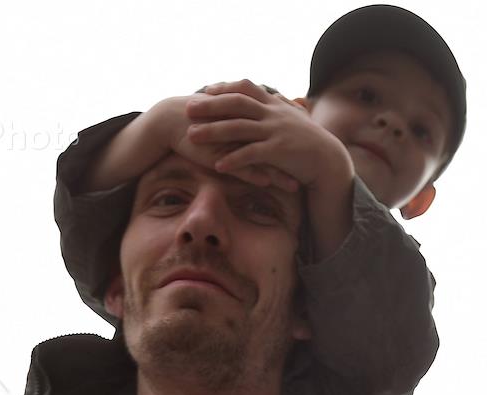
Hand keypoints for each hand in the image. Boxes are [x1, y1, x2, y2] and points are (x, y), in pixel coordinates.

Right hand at [145, 94, 298, 190]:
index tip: (310, 155)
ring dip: (279, 174)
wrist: (174, 119)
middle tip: (312, 171)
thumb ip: (242, 122)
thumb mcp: (226, 118)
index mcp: (249, 116)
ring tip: (295, 187)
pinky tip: (268, 186)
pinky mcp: (220, 152)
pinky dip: (255, 175)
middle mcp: (245, 126)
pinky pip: (241, 166)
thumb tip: (257, 127)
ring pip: (262, 159)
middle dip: (294, 160)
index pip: (278, 131)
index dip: (294, 144)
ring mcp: (233, 140)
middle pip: (276, 145)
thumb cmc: (201, 119)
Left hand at [186, 80, 350, 193]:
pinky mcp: (279, 152)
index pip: (246, 88)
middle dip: (211, 106)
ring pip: (239, 128)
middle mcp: (273, 114)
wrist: (328, 160)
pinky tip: (218, 165)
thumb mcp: (292, 119)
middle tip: (188, 108)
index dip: (225, 88)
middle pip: (236, 104)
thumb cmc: (308, 142)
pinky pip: (252, 154)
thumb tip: (270, 98)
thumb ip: (278, 108)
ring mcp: (275, 131)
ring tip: (192, 137)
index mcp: (274, 104)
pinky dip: (234, 159)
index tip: (206, 90)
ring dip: (213, 132)